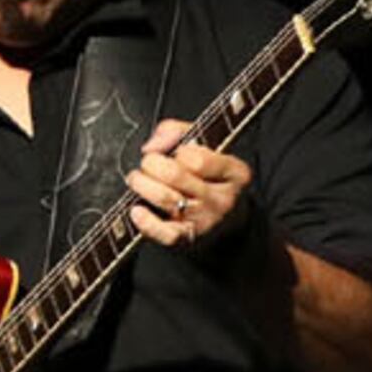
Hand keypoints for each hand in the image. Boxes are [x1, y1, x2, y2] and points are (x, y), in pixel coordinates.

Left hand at [128, 118, 256, 249]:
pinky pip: (165, 233)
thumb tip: (152, 146)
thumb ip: (177, 132)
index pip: (197, 159)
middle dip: (151, 165)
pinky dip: (145, 221)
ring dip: (142, 185)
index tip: (171, 153)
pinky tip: (137, 210)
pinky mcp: (189, 238)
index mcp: (235, 173)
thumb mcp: (204, 146)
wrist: (225, 221)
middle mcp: (224, 199)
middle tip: (148, 164)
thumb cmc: (209, 177)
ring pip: (165, 199)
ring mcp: (206, 221)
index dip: (176, 152)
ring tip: (138, 180)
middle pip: (176, 176)